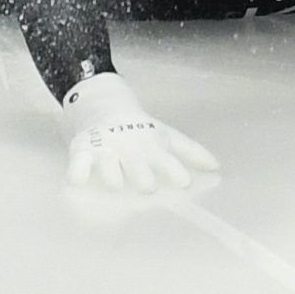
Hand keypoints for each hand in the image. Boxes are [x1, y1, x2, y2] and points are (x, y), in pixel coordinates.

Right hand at [64, 72, 217, 191]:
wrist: (105, 106)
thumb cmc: (140, 130)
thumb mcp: (167, 137)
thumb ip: (190, 152)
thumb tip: (217, 166)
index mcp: (151, 146)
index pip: (166, 160)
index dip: (174, 171)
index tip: (184, 183)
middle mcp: (129, 148)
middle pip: (136, 164)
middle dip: (141, 176)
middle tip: (147, 187)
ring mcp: (105, 149)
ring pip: (108, 164)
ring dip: (112, 174)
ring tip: (115, 184)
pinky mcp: (83, 150)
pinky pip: (78, 163)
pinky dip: (77, 172)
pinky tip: (79, 179)